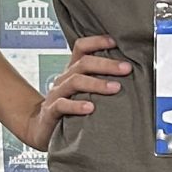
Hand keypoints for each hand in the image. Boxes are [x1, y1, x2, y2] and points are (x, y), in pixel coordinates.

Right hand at [22, 35, 127, 151]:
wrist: (41, 129)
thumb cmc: (68, 110)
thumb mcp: (83, 93)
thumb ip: (99, 82)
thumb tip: (129, 76)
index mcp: (72, 71)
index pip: (81, 48)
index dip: (96, 42)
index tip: (115, 42)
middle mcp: (64, 79)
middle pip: (83, 63)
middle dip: (107, 64)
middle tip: (126, 68)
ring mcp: (56, 94)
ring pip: (75, 82)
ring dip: (97, 84)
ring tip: (115, 88)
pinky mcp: (51, 112)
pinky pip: (62, 105)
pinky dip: (77, 105)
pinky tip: (90, 108)